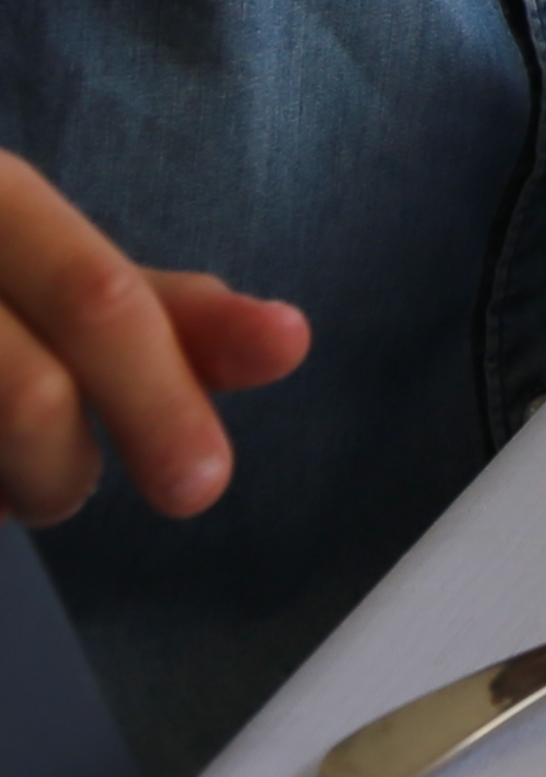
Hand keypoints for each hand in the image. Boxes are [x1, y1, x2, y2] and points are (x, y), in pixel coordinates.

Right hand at [0, 156, 307, 527]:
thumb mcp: (56, 269)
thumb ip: (170, 313)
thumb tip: (287, 342)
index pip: (98, 300)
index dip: (160, 393)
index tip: (204, 484)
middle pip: (30, 393)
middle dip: (71, 474)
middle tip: (89, 507)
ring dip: (8, 490)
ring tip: (9, 473)